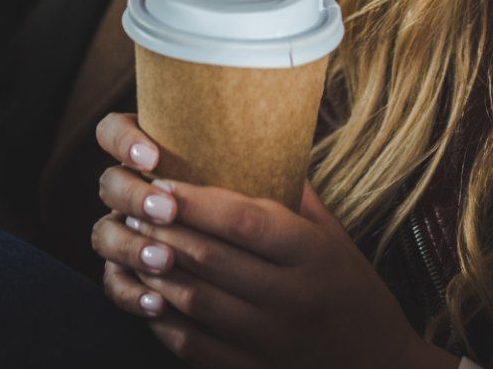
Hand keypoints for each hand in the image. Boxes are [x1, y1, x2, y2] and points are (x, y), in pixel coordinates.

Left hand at [90, 112, 456, 368]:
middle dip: (165, 228)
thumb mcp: (338, 241)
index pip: (245, 220)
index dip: (197, 200)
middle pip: (211, 257)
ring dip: (157, 270)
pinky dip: (164, 320)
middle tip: (135, 207)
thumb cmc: (358, 294)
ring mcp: (271, 339)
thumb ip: (299, 200)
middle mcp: (292, 297)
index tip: (163, 181)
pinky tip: (149, 296)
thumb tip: (261, 146)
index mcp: (313, 255)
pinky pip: (195, 346)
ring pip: (196, 300)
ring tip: (135, 245)